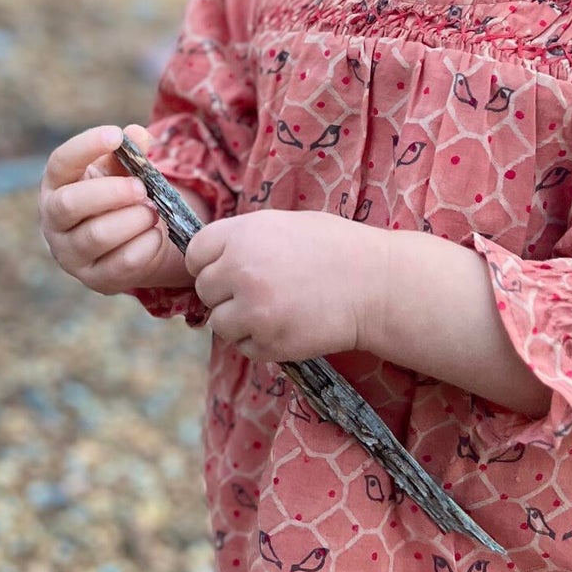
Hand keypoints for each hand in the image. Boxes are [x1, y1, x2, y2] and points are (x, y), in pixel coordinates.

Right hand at [39, 123, 192, 295]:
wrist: (127, 243)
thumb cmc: (117, 197)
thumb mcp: (121, 171)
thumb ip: (128, 152)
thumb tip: (139, 135)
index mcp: (56, 186)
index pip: (60, 162)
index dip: (85, 146)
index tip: (115, 135)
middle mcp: (54, 222)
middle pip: (70, 204)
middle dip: (110, 192)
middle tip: (141, 187)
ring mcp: (71, 254)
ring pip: (97, 236)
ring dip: (132, 219)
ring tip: (153, 211)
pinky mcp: (95, 280)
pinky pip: (121, 264)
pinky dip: (145, 245)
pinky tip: (156, 234)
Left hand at [186, 210, 387, 363]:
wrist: (376, 285)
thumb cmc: (333, 248)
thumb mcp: (282, 224)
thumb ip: (242, 240)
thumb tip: (209, 260)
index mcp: (242, 234)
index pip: (195, 254)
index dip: (209, 263)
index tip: (227, 268)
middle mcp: (241, 270)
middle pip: (204, 290)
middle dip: (225, 293)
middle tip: (259, 290)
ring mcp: (254, 309)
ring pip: (219, 323)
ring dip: (239, 321)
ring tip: (273, 309)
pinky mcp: (269, 342)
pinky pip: (243, 347)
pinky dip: (259, 342)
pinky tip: (286, 325)